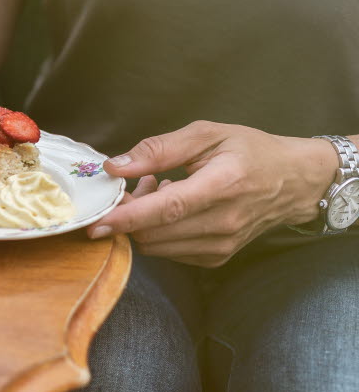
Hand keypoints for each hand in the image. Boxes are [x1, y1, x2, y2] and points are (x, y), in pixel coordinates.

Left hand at [88, 121, 338, 266]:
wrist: (295, 181)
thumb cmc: (250, 151)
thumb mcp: (207, 134)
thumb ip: (158, 149)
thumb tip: (115, 166)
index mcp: (222, 185)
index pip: (167, 210)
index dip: (127, 218)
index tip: (96, 222)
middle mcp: (223, 222)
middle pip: (154, 233)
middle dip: (130, 213)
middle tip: (138, 183)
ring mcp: (222, 244)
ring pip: (157, 245)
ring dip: (143, 223)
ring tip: (159, 190)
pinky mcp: (217, 257)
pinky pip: (169, 252)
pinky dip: (158, 233)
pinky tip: (172, 208)